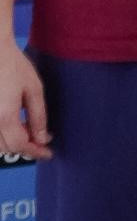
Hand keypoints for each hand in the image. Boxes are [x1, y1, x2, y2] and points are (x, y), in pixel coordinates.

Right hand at [0, 39, 51, 159]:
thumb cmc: (13, 66)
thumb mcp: (34, 89)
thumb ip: (38, 116)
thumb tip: (43, 138)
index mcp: (4, 117)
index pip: (20, 145)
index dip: (35, 152)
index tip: (48, 154)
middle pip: (7, 147)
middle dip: (26, 146)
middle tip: (42, 137)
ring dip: (13, 142)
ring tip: (28, 128)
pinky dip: (3, 135)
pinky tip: (14, 124)